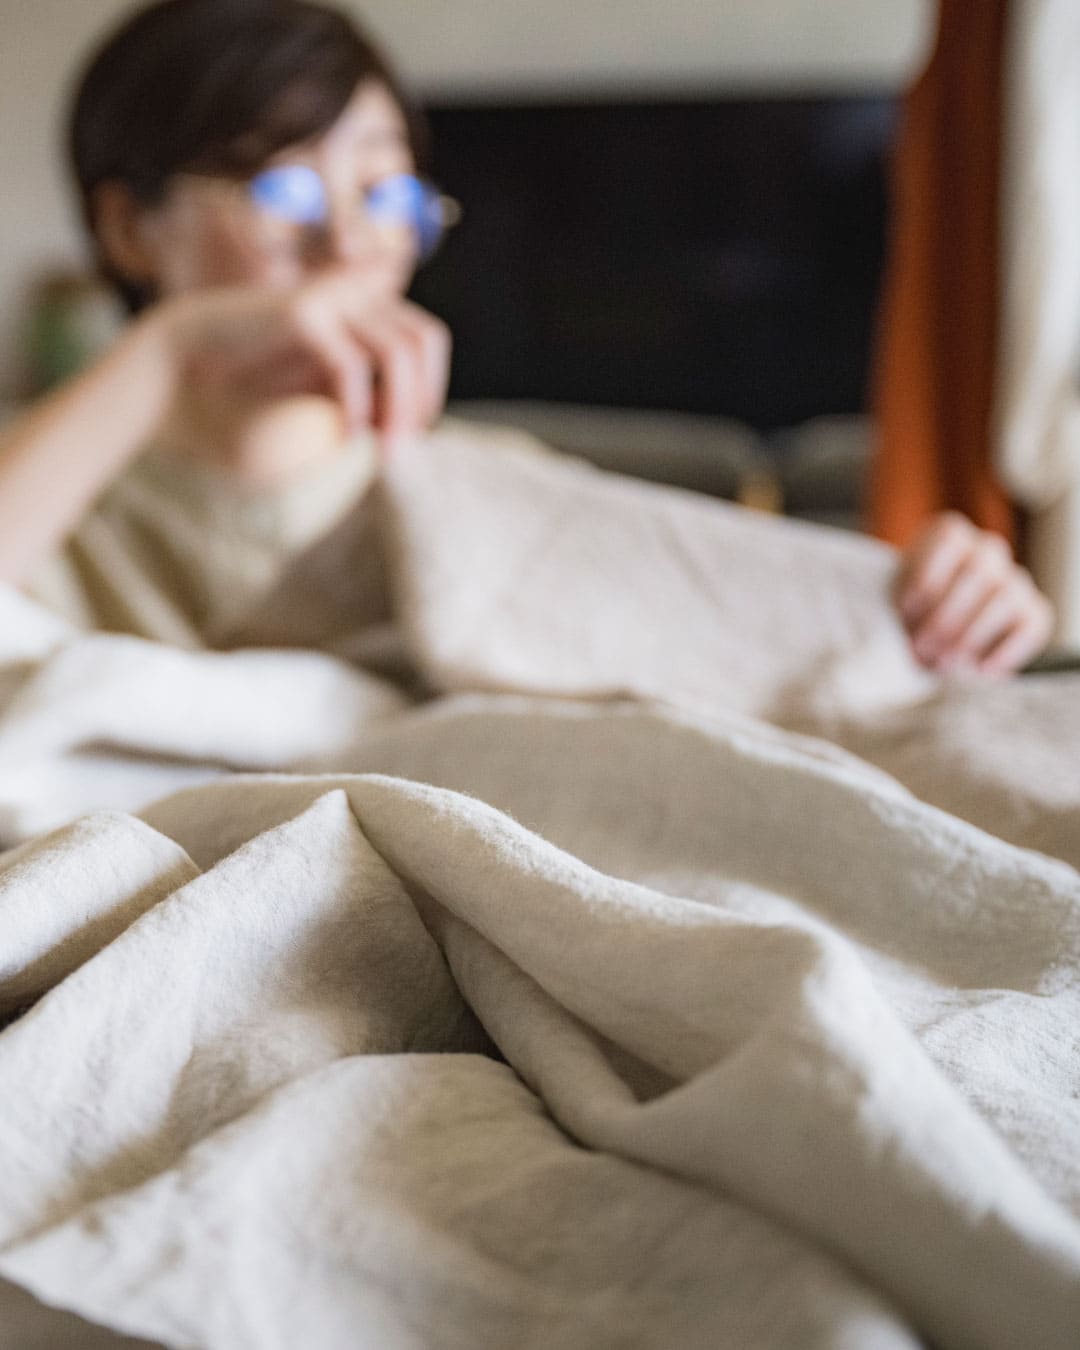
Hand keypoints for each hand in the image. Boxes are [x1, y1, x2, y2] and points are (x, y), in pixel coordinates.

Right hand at [155, 266, 450, 446]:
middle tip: (402, 447)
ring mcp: (328, 295)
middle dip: (421, 397)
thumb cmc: (256, 378)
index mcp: (362, 301)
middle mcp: (350, 289)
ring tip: (383, 450)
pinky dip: (356, 408)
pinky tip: (346, 437)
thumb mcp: (326, 389)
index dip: (430, 384)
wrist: (185, 363)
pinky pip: (351, 365)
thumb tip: (412, 420)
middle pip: (421, 340)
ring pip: (396, 352)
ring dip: (399, 407)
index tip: (411, 431)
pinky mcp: (302, 311)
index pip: (425, 337)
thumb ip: (370, 395)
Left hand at [895, 512, 1053, 674]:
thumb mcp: (896, 604)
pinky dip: (1007, 650)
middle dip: (947, 616)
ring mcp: (1015, 580)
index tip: (903, 610)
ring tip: (943, 663)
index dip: (927, 574)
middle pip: (979, 571)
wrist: (935, 632)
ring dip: (972, 634)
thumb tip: (905, 644)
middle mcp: (987, 551)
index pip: (948, 540)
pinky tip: (980, 671)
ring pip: (1006, 597)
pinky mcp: (1034, 612)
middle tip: (922, 648)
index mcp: (949, 535)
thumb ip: (902, 612)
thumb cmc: (910, 611)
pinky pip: (1031, 626)